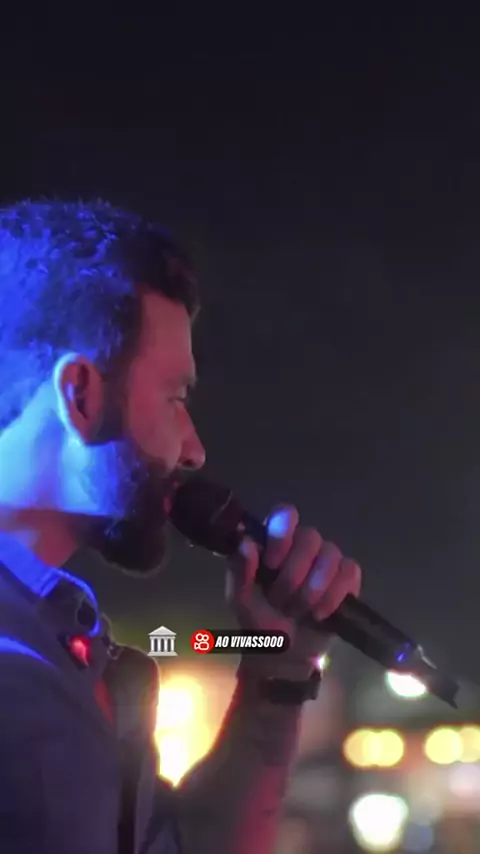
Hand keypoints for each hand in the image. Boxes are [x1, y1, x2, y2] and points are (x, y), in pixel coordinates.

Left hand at [226, 504, 361, 680]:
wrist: (285, 657)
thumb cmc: (260, 624)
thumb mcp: (241, 601)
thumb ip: (239, 571)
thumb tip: (247, 542)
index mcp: (274, 544)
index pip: (285, 514)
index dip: (282, 533)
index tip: (272, 562)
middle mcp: (301, 546)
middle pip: (310, 536)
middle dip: (294, 575)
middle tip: (282, 600)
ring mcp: (327, 561)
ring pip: (331, 553)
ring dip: (313, 588)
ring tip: (301, 610)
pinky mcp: (347, 579)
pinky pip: (349, 571)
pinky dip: (335, 595)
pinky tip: (321, 613)